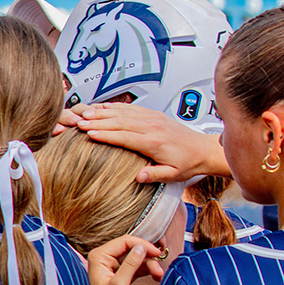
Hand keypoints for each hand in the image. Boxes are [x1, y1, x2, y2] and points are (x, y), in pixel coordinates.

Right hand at [57, 103, 228, 182]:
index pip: (125, 136)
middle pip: (120, 122)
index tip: (89, 134)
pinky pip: (131, 109)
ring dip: (104, 112)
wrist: (203, 150)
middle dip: (98, 121)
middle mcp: (153, 127)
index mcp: (155, 142)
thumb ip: (155, 174)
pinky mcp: (154, 115)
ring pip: (123, 113)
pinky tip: (103, 107)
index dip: (106, 134)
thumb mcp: (173, 175)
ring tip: (86, 113)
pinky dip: (115, 107)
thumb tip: (139, 177)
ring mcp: (153, 118)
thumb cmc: (188, 163)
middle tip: (80, 122)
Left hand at [87, 234, 166, 284]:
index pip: (124, 241)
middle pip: (132, 248)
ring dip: (149, 264)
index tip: (156, 252)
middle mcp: (105, 258)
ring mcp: (113, 265)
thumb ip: (131, 264)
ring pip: (136, 257)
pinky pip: (137, 265)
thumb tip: (141, 247)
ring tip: (159, 275)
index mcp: (99, 257)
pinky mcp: (121, 272)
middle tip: (159, 265)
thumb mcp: (121, 284)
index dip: (142, 244)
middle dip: (147, 257)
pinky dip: (147, 270)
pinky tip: (156, 276)